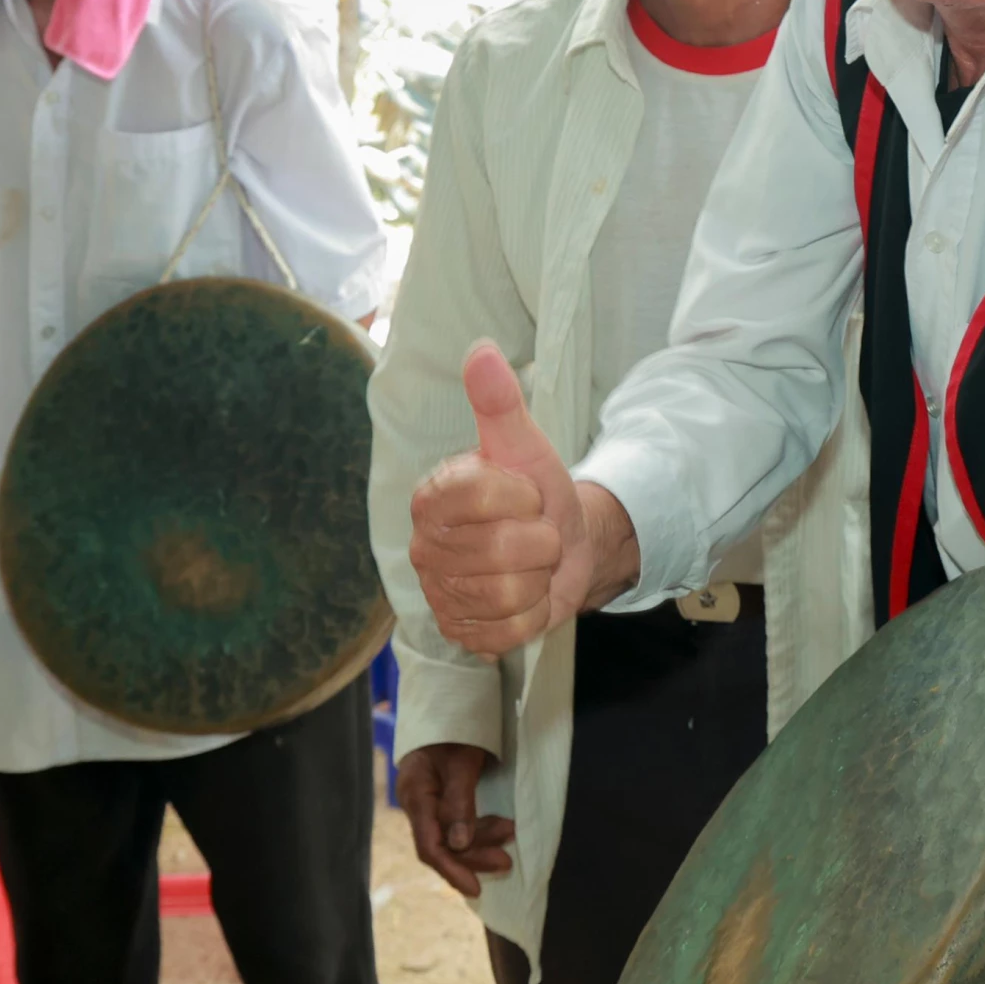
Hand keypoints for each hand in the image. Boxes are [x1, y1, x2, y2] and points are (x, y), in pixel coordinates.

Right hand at [399, 743, 514, 896]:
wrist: (447, 701)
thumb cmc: (455, 728)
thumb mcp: (461, 762)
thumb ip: (459, 802)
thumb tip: (458, 844)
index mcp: (416, 795)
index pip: (429, 845)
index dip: (451, 870)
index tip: (474, 888)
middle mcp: (417, 802)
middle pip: (442, 845)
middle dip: (474, 855)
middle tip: (506, 861)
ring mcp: (427, 800)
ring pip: (451, 835)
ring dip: (480, 841)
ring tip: (509, 835)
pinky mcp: (439, 797)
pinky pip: (455, 823)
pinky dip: (477, 829)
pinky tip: (498, 829)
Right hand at [408, 342, 595, 657]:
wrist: (561, 547)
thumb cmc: (535, 493)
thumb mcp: (524, 445)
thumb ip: (499, 401)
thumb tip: (481, 351)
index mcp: (431, 497)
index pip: (484, 497)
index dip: (523, 497)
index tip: (527, 493)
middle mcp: (424, 546)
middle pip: (500, 553)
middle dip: (539, 541)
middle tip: (535, 532)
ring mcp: (439, 592)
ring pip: (507, 595)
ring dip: (538, 579)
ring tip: (530, 564)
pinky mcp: (459, 632)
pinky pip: (509, 630)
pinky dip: (532, 614)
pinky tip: (525, 595)